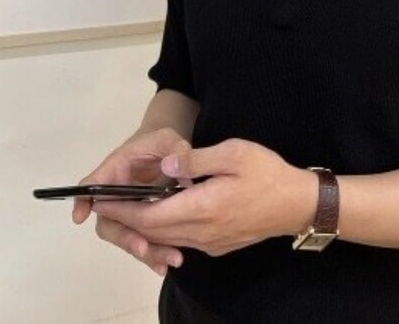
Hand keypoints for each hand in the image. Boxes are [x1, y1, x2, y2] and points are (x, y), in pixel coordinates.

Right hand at [72, 127, 190, 274]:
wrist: (168, 153)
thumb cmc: (161, 142)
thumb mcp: (169, 138)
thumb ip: (175, 150)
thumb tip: (178, 170)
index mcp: (116, 168)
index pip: (93, 183)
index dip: (83, 199)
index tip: (79, 217)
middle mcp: (116, 193)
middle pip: (108, 219)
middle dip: (124, 236)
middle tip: (142, 248)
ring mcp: (127, 210)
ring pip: (125, 234)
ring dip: (142, 251)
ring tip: (164, 262)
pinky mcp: (142, 222)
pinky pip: (141, 240)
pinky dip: (151, 254)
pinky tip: (165, 265)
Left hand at [93, 138, 316, 257]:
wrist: (296, 204)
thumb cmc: (266, 172)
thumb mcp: (233, 153)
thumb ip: (195, 160)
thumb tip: (165, 167)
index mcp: (202, 207)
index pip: (151, 214)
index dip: (123, 208)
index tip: (101, 199)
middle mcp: (201, 232)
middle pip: (153, 231)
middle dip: (126, 219)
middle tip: (104, 203)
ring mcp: (209, 242)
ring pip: (165, 239)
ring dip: (143, 226)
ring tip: (125, 208)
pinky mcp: (217, 245)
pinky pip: (181, 241)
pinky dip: (163, 231)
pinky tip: (160, 215)